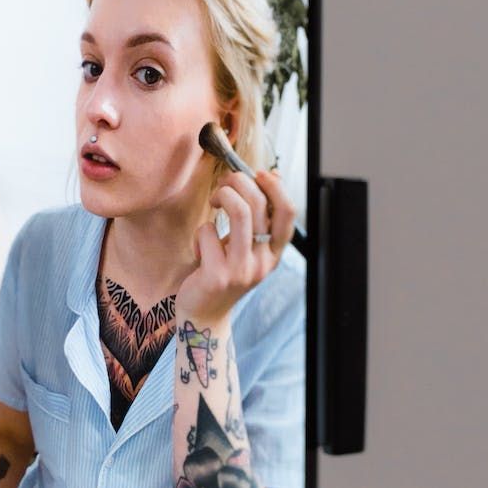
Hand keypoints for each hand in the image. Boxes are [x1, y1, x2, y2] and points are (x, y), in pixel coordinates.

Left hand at [176, 169, 295, 324]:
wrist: (204, 314)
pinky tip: (200, 246)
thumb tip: (272, 176)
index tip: (259, 174)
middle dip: (238, 182)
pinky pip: (208, 232)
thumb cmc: (223, 272)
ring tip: (214, 200)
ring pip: (239, 211)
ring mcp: (241, 270)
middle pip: (259, 204)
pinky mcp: (217, 275)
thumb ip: (258, 218)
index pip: (288, 213)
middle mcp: (262, 262)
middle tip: (223, 185)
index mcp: (273, 253)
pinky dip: (201, 230)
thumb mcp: (246, 246)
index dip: (275, 187)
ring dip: (222, 195)